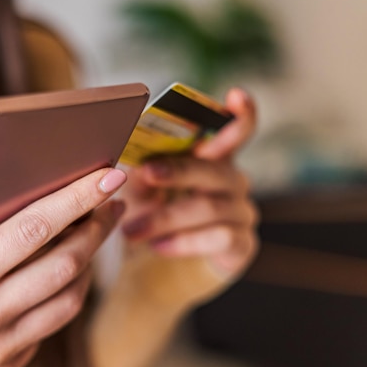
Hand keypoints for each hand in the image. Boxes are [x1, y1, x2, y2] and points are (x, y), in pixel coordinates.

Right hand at [0, 168, 126, 366]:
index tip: (107, 175)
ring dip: (90, 260)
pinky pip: (52, 325)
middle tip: (112, 197)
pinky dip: (68, 291)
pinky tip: (69, 267)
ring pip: (68, 299)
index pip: (31, 231)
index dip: (74, 199)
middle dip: (97, 226)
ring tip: (97, 228)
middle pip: (63, 264)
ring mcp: (0, 350)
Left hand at [120, 88, 258, 277]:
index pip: (236, 131)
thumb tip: (124, 146)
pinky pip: (220, 237)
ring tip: (129, 231)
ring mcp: (241, 213)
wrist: (150, 273)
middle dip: (178, 169)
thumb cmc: (148, 218)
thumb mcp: (140, 190)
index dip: (241, 114)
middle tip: (145, 174)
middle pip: (216, 167)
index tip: (237, 94)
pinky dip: (184, 241)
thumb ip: (142, 167)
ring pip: (210, 206)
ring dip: (165, 217)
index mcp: (211, 159)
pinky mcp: (242, 245)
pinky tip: (158, 247)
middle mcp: (232, 182)